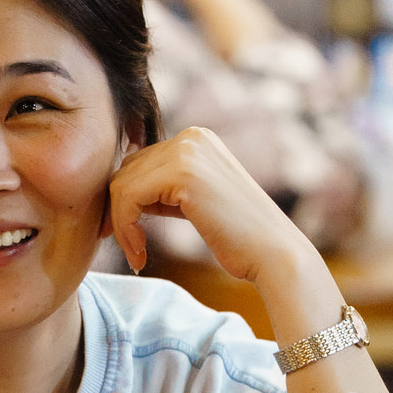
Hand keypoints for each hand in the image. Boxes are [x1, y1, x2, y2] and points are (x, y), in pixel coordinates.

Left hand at [108, 127, 310, 281]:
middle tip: (129, 249)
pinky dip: (124, 229)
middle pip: (126, 171)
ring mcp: (186, 151)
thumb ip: (165, 188)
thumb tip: (118, 188)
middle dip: (119, 213)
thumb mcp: (196, 200)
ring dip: (120, 225)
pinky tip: (139, 255)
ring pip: (121, 185)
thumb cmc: (238, 238)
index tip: (129, 237)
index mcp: (196, 139)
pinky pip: (127, 198)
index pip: (139, 164)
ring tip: (136, 255)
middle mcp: (190, 137)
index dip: (125, 202)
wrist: (274, 254)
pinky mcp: (181, 174)